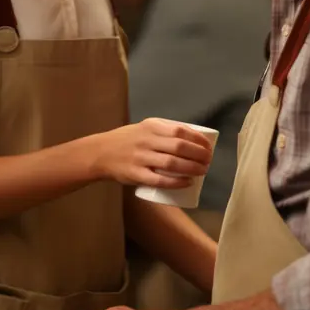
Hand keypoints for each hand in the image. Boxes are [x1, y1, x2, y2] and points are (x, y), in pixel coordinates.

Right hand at [88, 118, 211, 188]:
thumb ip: (165, 131)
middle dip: (199, 154)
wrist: (100, 152)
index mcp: (151, 126)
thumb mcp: (144, 128)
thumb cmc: (128, 140)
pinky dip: (176, 181)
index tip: (208, 147)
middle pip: (179, 147)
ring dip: (192, 168)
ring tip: (203, 171)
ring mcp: (140, 158)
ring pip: (172, 163)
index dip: (198, 140)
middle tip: (209, 161)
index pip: (181, 131)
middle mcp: (146, 140)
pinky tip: (187, 182)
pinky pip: (159, 179)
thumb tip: (193, 139)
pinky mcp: (136, 174)